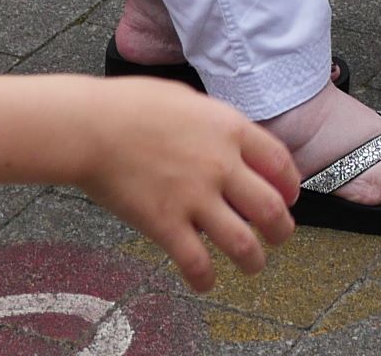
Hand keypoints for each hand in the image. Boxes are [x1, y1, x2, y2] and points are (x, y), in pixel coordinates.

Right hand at [73, 78, 296, 291]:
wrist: (90, 127)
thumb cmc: (130, 105)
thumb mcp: (187, 99)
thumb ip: (214, 122)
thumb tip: (228, 137)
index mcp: (229, 129)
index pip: (279, 162)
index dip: (290, 184)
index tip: (288, 197)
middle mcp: (220, 165)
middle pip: (271, 208)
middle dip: (282, 230)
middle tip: (279, 237)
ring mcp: (194, 197)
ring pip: (242, 243)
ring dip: (254, 260)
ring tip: (253, 266)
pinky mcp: (165, 224)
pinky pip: (196, 263)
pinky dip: (205, 279)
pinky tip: (205, 282)